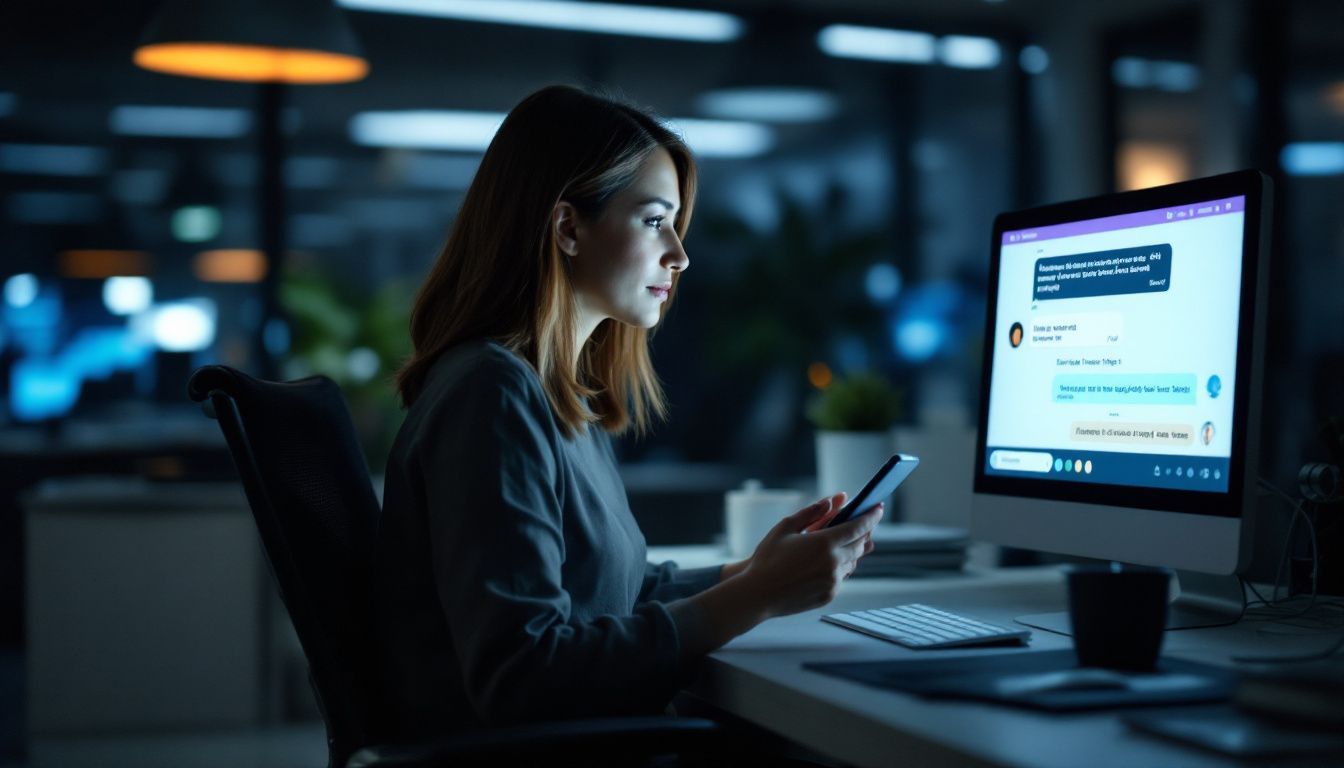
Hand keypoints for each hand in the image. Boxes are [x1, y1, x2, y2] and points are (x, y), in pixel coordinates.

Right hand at [736, 494, 881, 619]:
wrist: (757, 594)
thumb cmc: (767, 558)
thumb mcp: (785, 528)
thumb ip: (811, 513)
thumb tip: (831, 501)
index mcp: (824, 543)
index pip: (858, 527)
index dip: (871, 516)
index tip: (878, 507)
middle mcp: (833, 563)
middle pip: (860, 544)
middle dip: (863, 532)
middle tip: (862, 524)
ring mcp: (833, 581)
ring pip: (852, 561)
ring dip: (852, 550)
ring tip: (844, 542)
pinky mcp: (829, 594)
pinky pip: (842, 577)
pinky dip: (840, 567)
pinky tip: (828, 562)